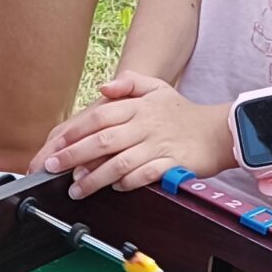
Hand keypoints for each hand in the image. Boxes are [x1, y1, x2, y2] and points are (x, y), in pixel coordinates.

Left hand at [36, 71, 231, 195]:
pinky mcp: (172, 163)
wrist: (218, 130)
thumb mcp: (157, 88)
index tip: (57, 145)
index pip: (99, 117)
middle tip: (54, 168)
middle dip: (75, 156)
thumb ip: (129, 83)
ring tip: (77, 188)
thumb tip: (102, 87)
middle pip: (103, 141)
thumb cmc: (181, 113)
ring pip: (120, 162)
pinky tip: (116, 187)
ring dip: (95, 177)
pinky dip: (129, 182)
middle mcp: (145, 125)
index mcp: (138, 107)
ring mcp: (158, 145)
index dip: (76, 132)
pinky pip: (146, 175)